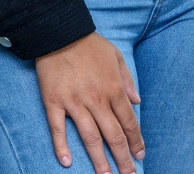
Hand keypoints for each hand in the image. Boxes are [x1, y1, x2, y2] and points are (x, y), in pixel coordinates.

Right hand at [34, 32, 143, 172]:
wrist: (60, 33)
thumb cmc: (90, 45)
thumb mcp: (116, 57)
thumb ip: (128, 80)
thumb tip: (138, 101)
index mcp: (114, 89)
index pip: (129, 122)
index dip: (135, 142)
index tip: (140, 156)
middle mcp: (97, 99)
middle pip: (113, 135)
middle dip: (122, 158)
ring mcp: (74, 103)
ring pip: (90, 137)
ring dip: (99, 160)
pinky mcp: (54, 102)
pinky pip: (58, 129)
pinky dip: (62, 146)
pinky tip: (67, 162)